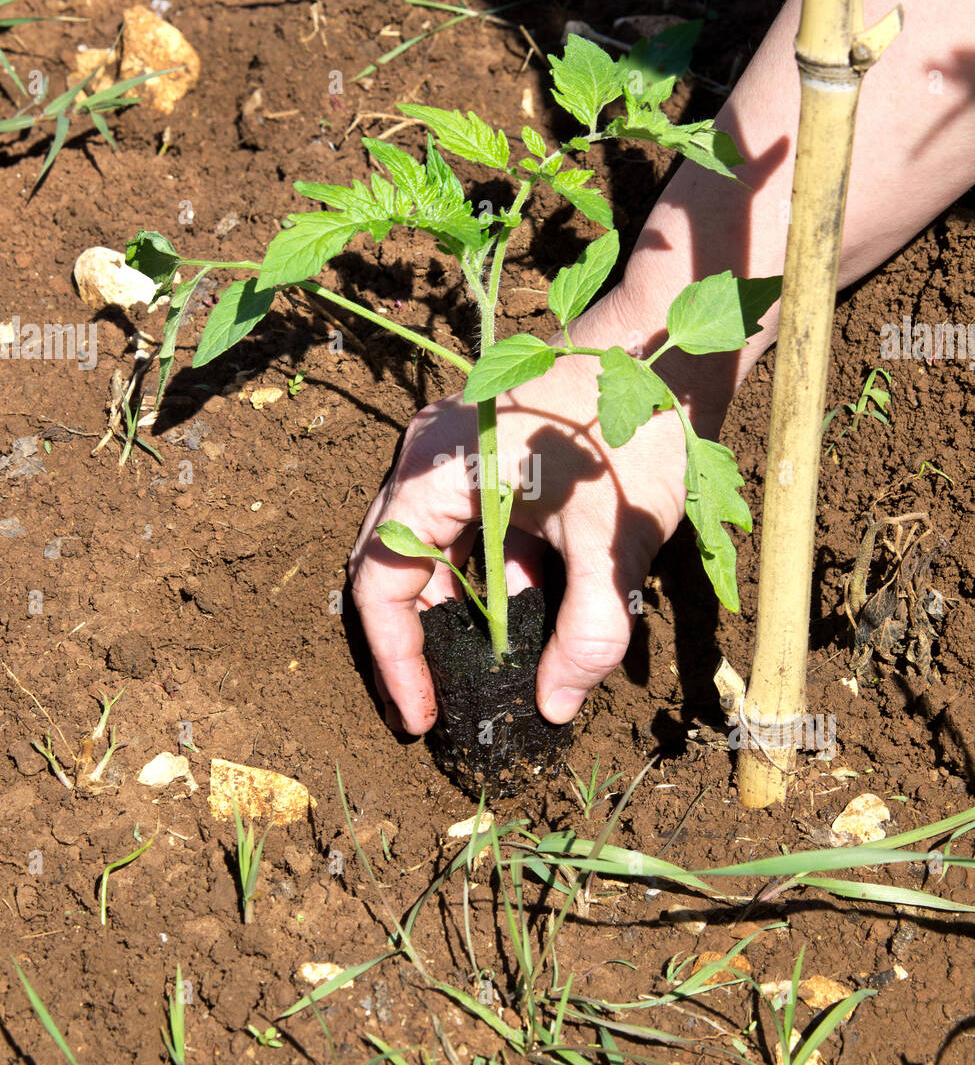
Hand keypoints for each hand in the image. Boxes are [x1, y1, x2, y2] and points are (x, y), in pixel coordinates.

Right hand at [349, 290, 722, 733]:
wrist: (667, 350)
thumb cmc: (633, 430)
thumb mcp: (614, 543)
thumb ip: (586, 632)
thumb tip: (554, 706)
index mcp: (433, 474)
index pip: (380, 582)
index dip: (395, 658)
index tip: (420, 715)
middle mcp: (426, 460)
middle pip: (392, 567)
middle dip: (415, 641)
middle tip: (439, 702)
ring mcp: (452, 454)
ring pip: (430, 549)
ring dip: (458, 608)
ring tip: (489, 665)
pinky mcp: (485, 456)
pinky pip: (465, 527)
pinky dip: (488, 574)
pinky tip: (530, 607)